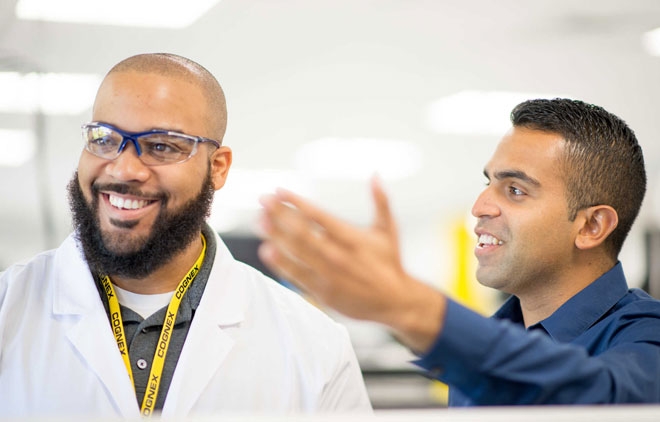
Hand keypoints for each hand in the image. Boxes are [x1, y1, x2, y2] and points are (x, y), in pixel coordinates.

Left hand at [258, 177, 446, 352]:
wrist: (395, 302)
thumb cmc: (390, 263)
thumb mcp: (388, 230)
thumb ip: (380, 201)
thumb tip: (375, 174)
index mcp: (351, 237)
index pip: (318, 215)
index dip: (296, 202)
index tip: (279, 191)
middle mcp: (338, 255)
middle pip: (301, 231)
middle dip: (279, 214)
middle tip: (263, 200)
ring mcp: (328, 275)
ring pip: (295, 252)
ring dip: (275, 235)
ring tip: (260, 221)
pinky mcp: (323, 292)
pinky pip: (296, 275)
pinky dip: (280, 263)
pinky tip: (267, 250)